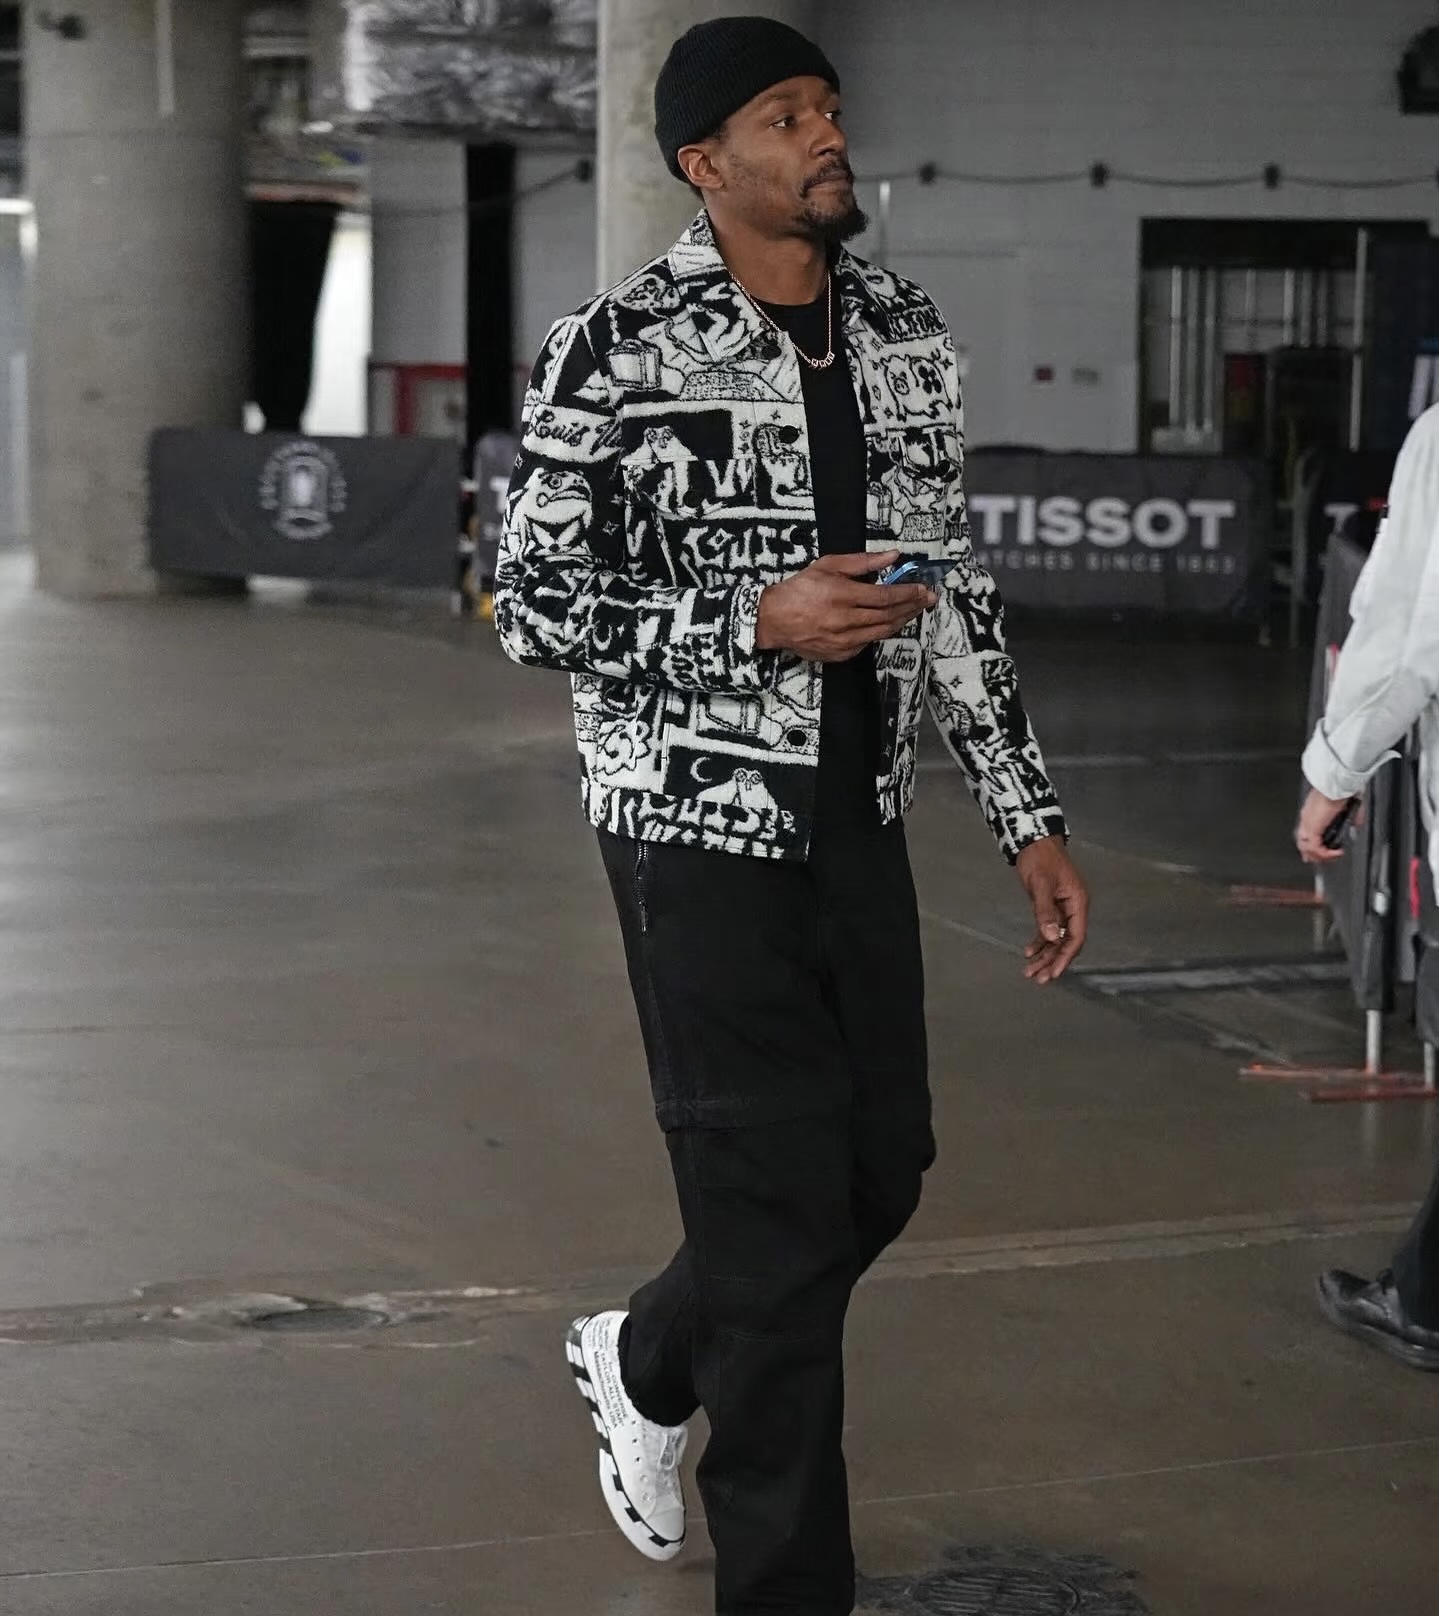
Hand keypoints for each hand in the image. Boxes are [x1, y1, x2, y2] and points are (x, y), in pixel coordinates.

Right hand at [756, 550, 936, 661]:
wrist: (773, 620)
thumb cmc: (799, 589)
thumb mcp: (828, 565)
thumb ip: (862, 561)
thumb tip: (892, 556)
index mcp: (843, 595)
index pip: (886, 596)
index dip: (908, 593)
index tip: (924, 589)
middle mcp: (846, 621)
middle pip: (889, 615)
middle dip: (913, 607)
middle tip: (929, 599)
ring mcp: (844, 641)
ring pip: (882, 632)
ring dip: (902, 621)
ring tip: (914, 611)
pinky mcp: (840, 654)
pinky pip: (868, 643)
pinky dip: (881, 632)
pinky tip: (889, 623)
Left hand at [1016, 836, 1088, 983]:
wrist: (1033, 841)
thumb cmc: (1040, 858)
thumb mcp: (1041, 884)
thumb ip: (1044, 911)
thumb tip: (1050, 937)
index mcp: (1077, 902)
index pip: (1076, 937)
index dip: (1065, 957)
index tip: (1054, 972)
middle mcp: (1073, 908)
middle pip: (1065, 942)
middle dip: (1052, 961)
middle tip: (1038, 978)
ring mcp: (1062, 909)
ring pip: (1055, 939)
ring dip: (1044, 956)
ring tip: (1030, 972)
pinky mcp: (1050, 907)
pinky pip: (1047, 931)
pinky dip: (1039, 943)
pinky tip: (1029, 953)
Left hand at [1295, 787, 1356, 864]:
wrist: (1337, 785)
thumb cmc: (1341, 790)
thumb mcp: (1347, 806)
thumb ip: (1350, 817)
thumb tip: (1355, 824)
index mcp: (1312, 812)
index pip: (1305, 833)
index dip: (1309, 845)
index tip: (1313, 853)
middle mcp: (1307, 818)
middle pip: (1302, 842)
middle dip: (1312, 854)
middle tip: (1323, 860)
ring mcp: (1307, 824)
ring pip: (1306, 847)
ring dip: (1320, 855)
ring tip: (1331, 857)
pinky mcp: (1312, 829)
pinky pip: (1315, 848)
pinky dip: (1325, 854)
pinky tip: (1335, 853)